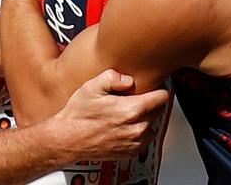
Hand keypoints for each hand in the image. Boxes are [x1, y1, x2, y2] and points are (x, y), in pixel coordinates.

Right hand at [52, 69, 169, 160]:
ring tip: (128, 111)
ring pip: (153, 124)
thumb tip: (129, 79)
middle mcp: (136, 128)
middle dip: (150, 102)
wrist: (68, 139)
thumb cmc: (79, 115)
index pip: (162, 97)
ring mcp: (135, 142)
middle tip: (135, 97)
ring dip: (146, 117)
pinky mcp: (131, 152)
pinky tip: (125, 124)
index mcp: (131, 110)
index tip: (152, 85)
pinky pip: (146, 138)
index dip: (158, 88)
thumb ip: (112, 77)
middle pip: (159, 110)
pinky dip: (140, 130)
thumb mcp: (92, 86)